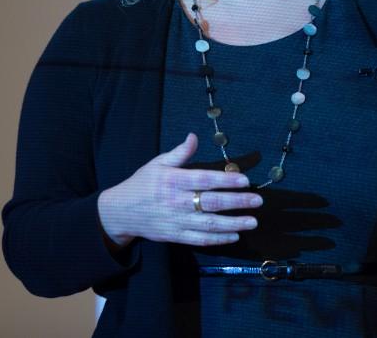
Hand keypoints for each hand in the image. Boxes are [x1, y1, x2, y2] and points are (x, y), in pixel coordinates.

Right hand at [98, 133, 261, 249]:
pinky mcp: (175, 236)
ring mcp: (177, 221)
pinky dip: (218, 239)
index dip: (226, 180)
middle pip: (212, 203)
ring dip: (234, 224)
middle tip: (258, 201)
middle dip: (237, 202)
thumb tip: (194, 136)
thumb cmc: (142, 184)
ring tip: (252, 222)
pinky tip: (234, 236)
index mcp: (173, 181)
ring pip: (209, 224)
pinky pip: (200, 239)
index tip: (245, 180)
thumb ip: (179, 152)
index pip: (204, 180)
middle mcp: (177, 202)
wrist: (119, 212)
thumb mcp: (157, 163)